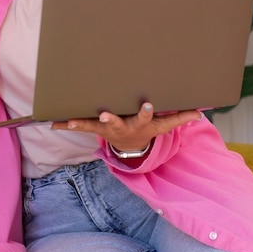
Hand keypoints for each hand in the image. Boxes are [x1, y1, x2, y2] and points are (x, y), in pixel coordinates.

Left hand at [51, 103, 201, 151]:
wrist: (130, 147)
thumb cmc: (147, 130)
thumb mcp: (164, 126)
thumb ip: (180, 117)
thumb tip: (201, 112)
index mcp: (139, 124)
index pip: (145, 117)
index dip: (147, 111)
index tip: (148, 104)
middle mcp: (121, 126)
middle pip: (116, 122)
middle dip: (110, 118)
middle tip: (104, 114)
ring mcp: (105, 128)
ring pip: (92, 126)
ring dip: (80, 124)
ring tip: (68, 121)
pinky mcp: (93, 127)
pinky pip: (78, 126)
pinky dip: (65, 124)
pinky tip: (51, 122)